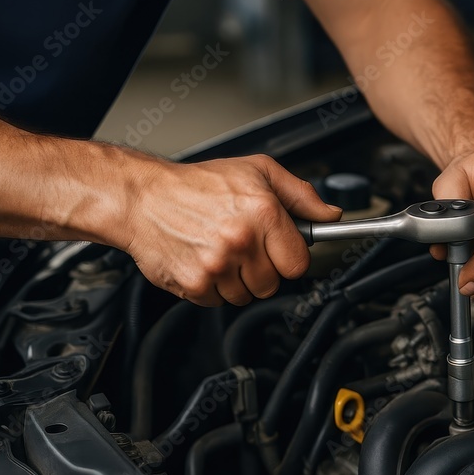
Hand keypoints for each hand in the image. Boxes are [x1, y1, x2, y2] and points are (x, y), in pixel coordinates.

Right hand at [120, 154, 340, 305]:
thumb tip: (330, 214)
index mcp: (262, 213)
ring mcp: (217, 266)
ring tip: (221, 251)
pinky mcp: (194, 285)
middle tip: (243, 247)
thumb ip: (300, 195)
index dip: (290, 257)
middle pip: (273, 284)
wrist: (143, 198)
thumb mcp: (257, 172)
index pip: (299, 263)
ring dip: (237, 281)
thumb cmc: (199, 184)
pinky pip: (219, 302)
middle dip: (262, 269)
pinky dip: (213, 287)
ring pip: (246, 296)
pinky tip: (203, 260)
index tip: (279, 250)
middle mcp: (241, 240)